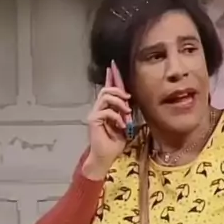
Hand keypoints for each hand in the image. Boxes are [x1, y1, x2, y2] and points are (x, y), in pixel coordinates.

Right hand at [83, 62, 131, 178]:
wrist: (106, 156)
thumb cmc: (115, 143)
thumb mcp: (124, 124)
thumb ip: (124, 112)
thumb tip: (129, 102)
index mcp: (105, 108)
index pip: (107, 90)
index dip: (110, 78)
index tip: (112, 67)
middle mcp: (98, 109)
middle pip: (106, 90)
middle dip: (119, 91)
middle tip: (128, 99)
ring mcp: (95, 114)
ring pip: (106, 97)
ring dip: (119, 103)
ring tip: (126, 113)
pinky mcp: (94, 120)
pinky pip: (106, 111)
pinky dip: (117, 117)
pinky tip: (122, 126)